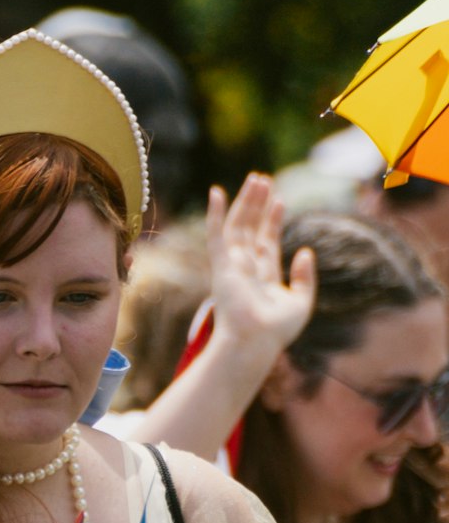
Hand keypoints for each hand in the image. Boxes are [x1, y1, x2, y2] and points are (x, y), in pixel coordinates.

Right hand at [206, 173, 315, 358]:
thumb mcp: (301, 302)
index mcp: (263, 278)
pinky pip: (217, 234)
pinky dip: (216, 213)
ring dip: (246, 202)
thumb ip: (305, 277)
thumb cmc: (276, 331)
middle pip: (251, 230)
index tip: (280, 200)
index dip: (273, 221)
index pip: (267, 243)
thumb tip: (305, 250)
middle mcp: (245, 269)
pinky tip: (217, 191)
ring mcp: (232, 266)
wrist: (255, 342)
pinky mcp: (221, 266)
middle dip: (258, 205)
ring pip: (238, 226)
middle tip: (264, 180)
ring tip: (256, 179)